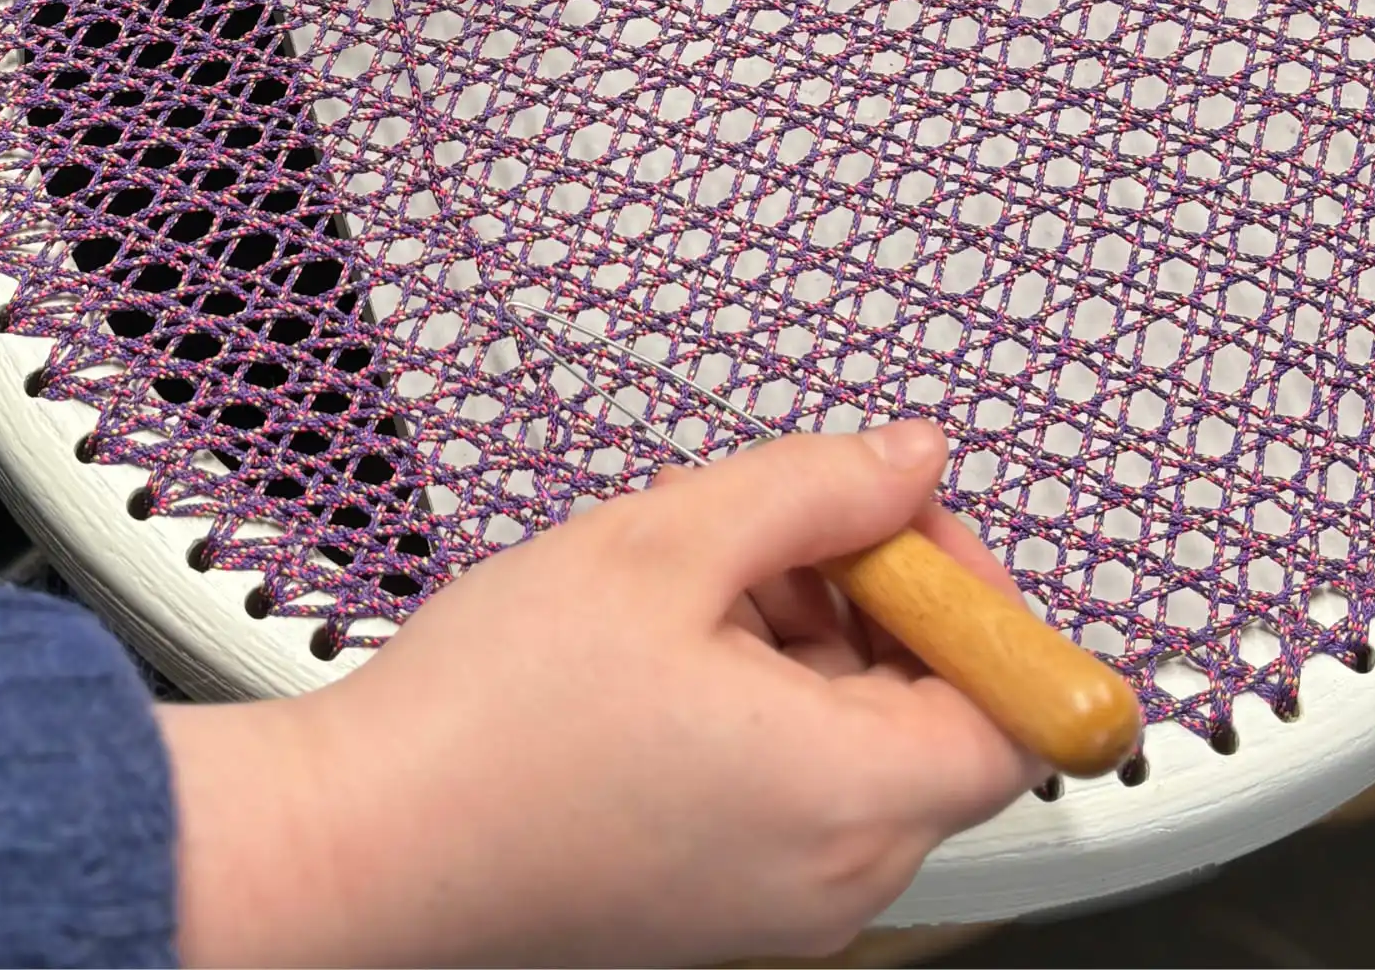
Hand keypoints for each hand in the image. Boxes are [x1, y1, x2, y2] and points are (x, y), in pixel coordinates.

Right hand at [157, 421, 1045, 964]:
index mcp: (850, 796)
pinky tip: (661, 661)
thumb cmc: (486, 721)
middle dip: (877, 608)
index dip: (977, 598)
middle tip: (769, 538)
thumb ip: (816, 489)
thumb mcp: (664, 545)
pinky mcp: (720, 911)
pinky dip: (766, 717)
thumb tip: (912, 462)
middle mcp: (840, 880)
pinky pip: (798, 801)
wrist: (356, 847)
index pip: (1018, 709)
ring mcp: (780, 910)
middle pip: (939, 726)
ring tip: (686, 596)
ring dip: (811, 655)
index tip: (895, 525)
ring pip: (861, 756)